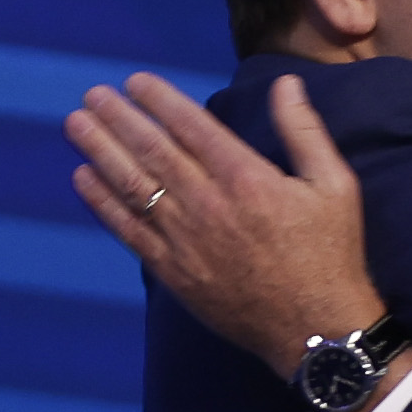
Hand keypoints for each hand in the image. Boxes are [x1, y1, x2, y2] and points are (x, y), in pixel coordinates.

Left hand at [67, 74, 380, 367]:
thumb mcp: (335, 185)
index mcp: (247, 177)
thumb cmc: (330, 255)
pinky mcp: (174, 272)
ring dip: (100, 151)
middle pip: (152, 150)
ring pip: (133, 185)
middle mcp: (208, 204)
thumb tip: (285, 83)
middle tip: (92, 95)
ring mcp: (186, 240)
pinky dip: (103, 202)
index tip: (133, 81)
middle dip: (118, 117)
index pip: (191, 125)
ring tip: (76, 124)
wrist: (316, 330)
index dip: (158, 100)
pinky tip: (84, 178)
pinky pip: (129, 231)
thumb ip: (304, 131)